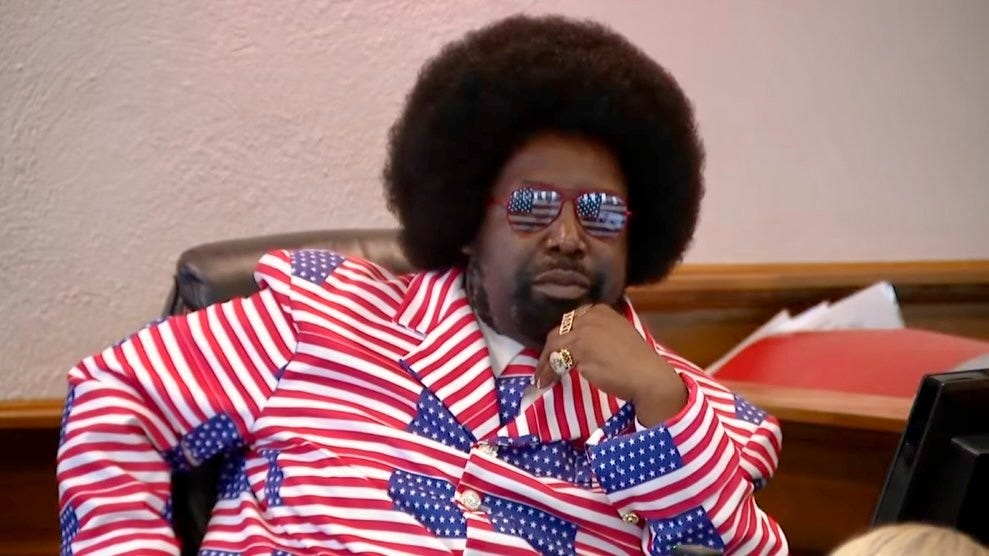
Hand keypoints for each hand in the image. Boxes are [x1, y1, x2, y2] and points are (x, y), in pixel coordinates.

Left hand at [534, 304, 687, 426]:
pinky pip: (555, 360)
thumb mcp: (618, 336)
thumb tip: (578, 347)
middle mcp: (590, 316)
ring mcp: (583, 331)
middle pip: (559, 332)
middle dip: (550, 350)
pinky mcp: (579, 349)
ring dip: (545, 364)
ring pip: (554, 346)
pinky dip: (548, 372)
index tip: (556, 352)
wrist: (648, 376)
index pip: (571, 321)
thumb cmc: (638, 363)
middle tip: (544, 366)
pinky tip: (546, 382)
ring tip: (541, 378)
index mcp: (601, 310)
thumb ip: (598, 335)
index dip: (562, 338)